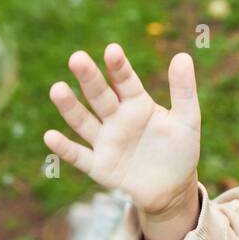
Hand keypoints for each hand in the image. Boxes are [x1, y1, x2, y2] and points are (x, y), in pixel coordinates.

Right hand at [43, 44, 201, 217]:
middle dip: (89, 78)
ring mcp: (105, 141)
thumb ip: (184, 90)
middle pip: (100, 96)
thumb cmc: (179, 150)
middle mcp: (116, 118)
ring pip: (84, 121)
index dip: (118, 67)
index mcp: (137, 103)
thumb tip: (183, 55)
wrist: (173, 189)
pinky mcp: (99, 166)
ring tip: (57, 89)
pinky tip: (50, 136)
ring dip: (70, 107)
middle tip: (78, 58)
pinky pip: (79, 156)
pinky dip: (65, 148)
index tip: (112, 50)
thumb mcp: (188, 120)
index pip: (125, 81)